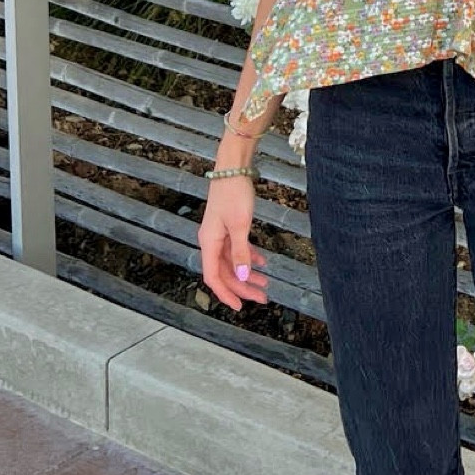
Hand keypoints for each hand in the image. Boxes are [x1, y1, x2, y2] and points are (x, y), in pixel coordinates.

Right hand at [197, 177, 268, 310]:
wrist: (232, 168)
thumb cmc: (234, 194)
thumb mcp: (240, 225)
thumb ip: (241, 252)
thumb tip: (244, 276)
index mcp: (209, 243)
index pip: (214, 277)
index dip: (226, 294)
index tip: (241, 306)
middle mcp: (211, 241)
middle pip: (225, 272)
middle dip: (243, 286)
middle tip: (263, 296)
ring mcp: (219, 234)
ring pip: (232, 262)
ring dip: (248, 273)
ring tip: (266, 283)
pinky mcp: (228, 226)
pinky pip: (237, 248)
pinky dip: (249, 256)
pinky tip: (263, 261)